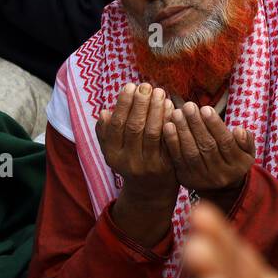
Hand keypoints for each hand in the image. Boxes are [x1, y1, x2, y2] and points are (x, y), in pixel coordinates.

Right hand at [96, 83, 178, 201]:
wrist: (150, 191)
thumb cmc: (130, 160)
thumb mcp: (113, 150)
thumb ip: (106, 132)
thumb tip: (105, 112)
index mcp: (113, 155)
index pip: (117, 125)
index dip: (123, 104)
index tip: (130, 86)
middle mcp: (129, 161)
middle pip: (135, 126)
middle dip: (141, 103)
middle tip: (146, 85)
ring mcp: (148, 165)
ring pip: (152, 132)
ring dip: (156, 109)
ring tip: (160, 92)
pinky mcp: (167, 166)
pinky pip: (168, 139)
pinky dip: (169, 121)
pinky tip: (172, 106)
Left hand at [163, 102, 255, 196]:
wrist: (220, 188)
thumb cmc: (233, 160)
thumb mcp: (247, 152)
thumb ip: (246, 140)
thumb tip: (238, 131)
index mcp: (237, 165)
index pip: (226, 143)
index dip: (215, 125)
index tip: (205, 108)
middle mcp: (220, 174)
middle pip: (207, 146)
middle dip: (196, 124)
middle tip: (188, 106)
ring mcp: (202, 179)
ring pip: (191, 152)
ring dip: (183, 131)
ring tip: (177, 113)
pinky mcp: (186, 179)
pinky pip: (178, 159)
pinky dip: (172, 142)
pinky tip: (168, 127)